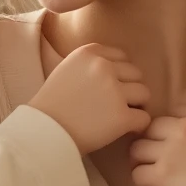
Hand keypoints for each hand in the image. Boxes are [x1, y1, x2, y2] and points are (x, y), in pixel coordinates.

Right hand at [32, 43, 151, 153]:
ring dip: (135, 105)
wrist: (41, 132)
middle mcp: (103, 67)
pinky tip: (126, 130)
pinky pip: (144, 118)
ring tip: (121, 117)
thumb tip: (118, 68)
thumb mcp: (66, 70)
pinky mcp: (122, 117)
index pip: (121, 57)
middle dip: (129, 88)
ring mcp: (114, 91)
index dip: (119, 74)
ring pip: (144, 93)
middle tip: (116, 104)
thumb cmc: (50, 105)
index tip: (109, 88)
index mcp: (89, 53)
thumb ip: (90, 64)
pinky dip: (137, 126)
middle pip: (136, 74)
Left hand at [129, 107, 185, 185]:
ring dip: (140, 160)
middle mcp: (184, 126)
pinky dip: (140, 180)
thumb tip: (181, 123)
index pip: (171, 112)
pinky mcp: (161, 174)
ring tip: (148, 168)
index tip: (171, 140)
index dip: (167, 128)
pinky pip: (137, 173)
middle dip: (149, 141)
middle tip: (153, 155)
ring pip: (137, 149)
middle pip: (149, 128)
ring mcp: (170, 150)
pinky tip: (149, 184)